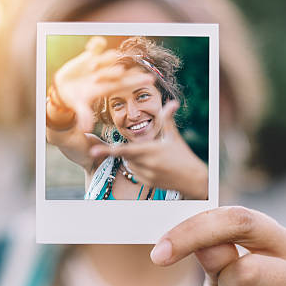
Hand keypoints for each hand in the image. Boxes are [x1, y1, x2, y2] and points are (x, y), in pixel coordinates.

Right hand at [53, 37, 151, 131]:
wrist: (64, 87)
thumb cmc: (75, 98)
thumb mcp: (80, 106)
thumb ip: (84, 115)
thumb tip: (85, 129)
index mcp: (106, 87)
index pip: (124, 84)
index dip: (136, 82)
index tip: (150, 79)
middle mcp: (105, 75)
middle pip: (118, 71)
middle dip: (126, 70)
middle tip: (134, 71)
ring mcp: (98, 64)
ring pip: (107, 58)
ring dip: (108, 58)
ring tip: (113, 56)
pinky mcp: (89, 55)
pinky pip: (95, 47)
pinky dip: (96, 44)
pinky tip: (97, 43)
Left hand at [89, 101, 207, 198]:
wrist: (192, 179)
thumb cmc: (183, 155)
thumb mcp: (173, 136)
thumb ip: (168, 119)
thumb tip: (173, 102)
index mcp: (150, 150)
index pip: (123, 150)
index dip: (107, 150)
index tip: (92, 151)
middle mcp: (146, 164)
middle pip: (125, 156)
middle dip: (124, 151)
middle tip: (117, 150)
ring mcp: (146, 175)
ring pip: (130, 164)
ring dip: (134, 158)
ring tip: (152, 157)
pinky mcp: (147, 183)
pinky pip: (135, 173)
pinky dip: (139, 167)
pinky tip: (152, 165)